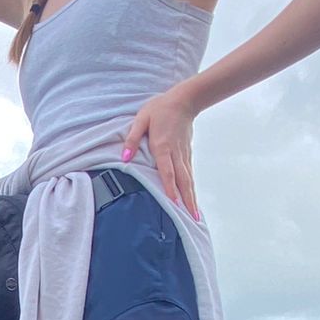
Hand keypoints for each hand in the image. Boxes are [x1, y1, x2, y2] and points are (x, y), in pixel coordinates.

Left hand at [121, 88, 200, 219]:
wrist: (184, 100)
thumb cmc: (160, 109)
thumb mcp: (141, 119)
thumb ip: (132, 139)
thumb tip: (124, 158)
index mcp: (163, 146)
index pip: (167, 171)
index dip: (170, 188)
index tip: (175, 204)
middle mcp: (176, 153)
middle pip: (183, 181)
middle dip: (187, 201)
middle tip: (192, 219)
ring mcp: (183, 154)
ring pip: (188, 179)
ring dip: (192, 198)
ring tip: (195, 215)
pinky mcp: (187, 154)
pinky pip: (189, 174)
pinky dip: (191, 188)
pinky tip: (192, 199)